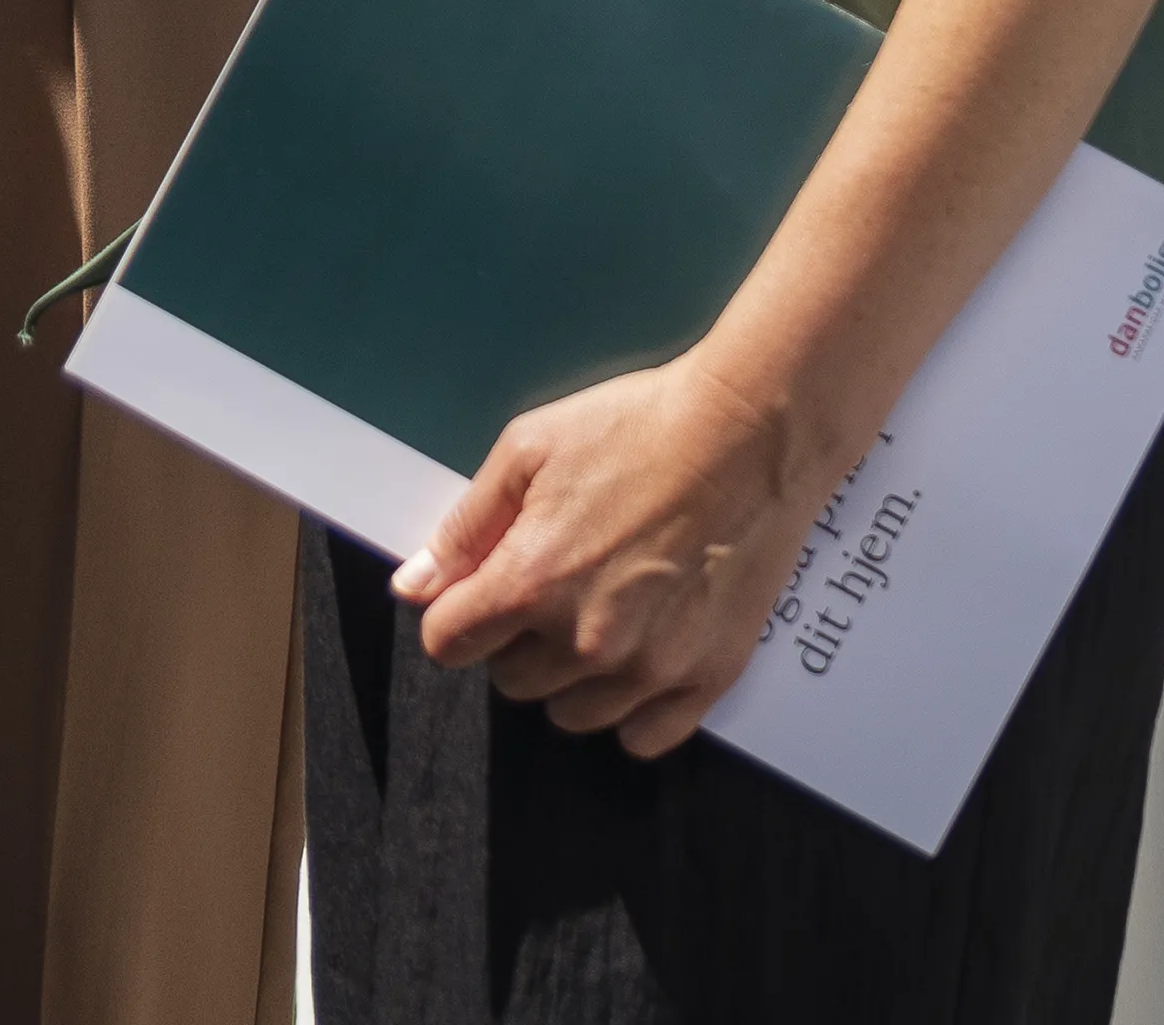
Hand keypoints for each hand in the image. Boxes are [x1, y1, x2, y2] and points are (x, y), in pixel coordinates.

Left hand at [402, 347, 835, 757]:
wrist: (751, 431)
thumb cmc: (638, 426)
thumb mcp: (528, 450)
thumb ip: (465, 527)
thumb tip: (413, 587)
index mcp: (529, 582)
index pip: (449, 643)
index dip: (458, 611)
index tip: (484, 589)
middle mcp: (584, 641)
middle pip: (511, 681)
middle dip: (517, 639)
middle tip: (557, 583)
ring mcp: (648, 668)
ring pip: (572, 715)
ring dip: (572, 676)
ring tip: (603, 612)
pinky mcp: (706, 678)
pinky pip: (644, 737)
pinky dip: (633, 710)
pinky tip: (642, 657)